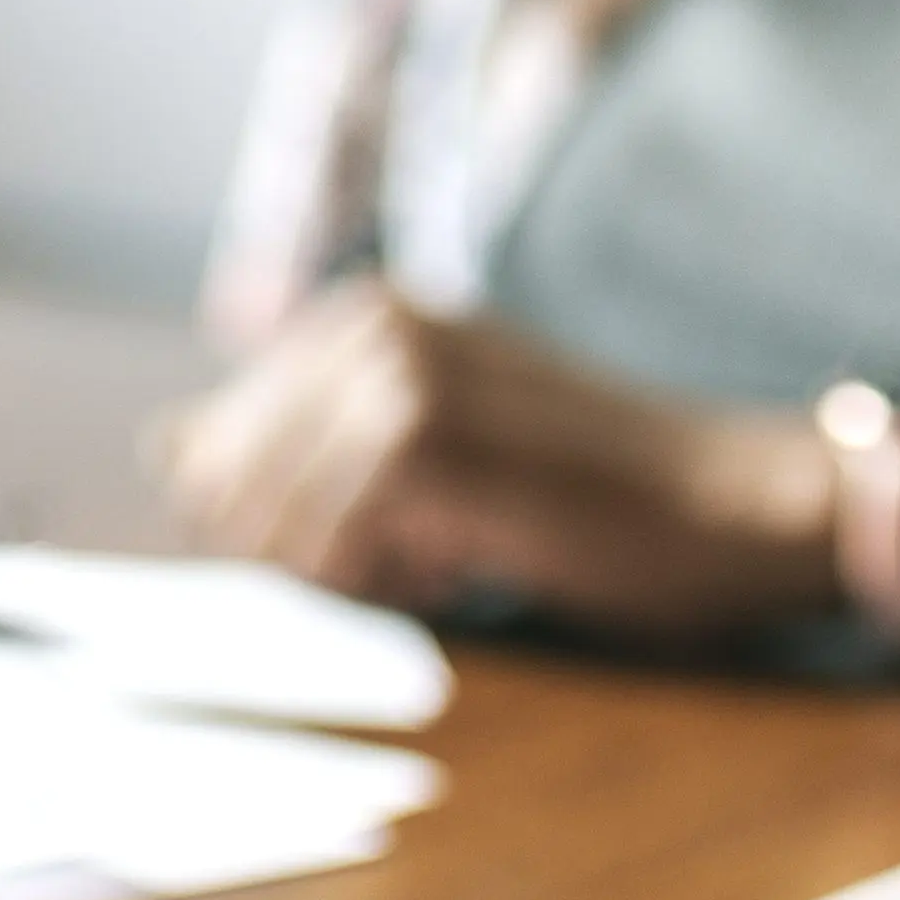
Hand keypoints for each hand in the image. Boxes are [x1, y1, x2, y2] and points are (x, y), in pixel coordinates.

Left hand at [156, 282, 843, 643]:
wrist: (732, 500)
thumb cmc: (584, 489)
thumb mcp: (425, 453)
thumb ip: (300, 443)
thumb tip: (166, 450)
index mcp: (358, 316)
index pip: (208, 450)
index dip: (273, 529)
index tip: (380, 537)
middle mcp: (365, 323)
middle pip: (222, 492)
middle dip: (299, 553)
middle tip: (419, 552)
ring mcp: (390, 370)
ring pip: (270, 526)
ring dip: (350, 572)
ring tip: (455, 551)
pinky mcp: (420, 433)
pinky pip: (326, 547)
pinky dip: (386, 583)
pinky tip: (467, 561)